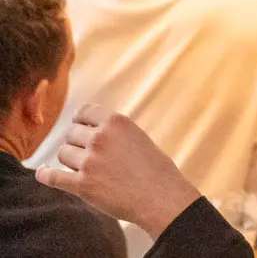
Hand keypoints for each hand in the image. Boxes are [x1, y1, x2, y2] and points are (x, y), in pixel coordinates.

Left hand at [36, 104, 201, 237]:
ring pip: (63, 153)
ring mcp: (89, 162)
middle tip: (87, 152)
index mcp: (116, 122)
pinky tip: (43, 173)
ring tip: (84, 167)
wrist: (160, 196)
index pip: (84, 112)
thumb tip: (88, 131)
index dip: (80, 120)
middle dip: (76, 142)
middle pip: (71, 133)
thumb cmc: (155, 168)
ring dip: (70, 159)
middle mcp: (100, 138)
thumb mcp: (137, 137)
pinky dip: (45, 175)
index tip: (80, 127)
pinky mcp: (82, 185)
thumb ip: (114, 132)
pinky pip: (53, 177)